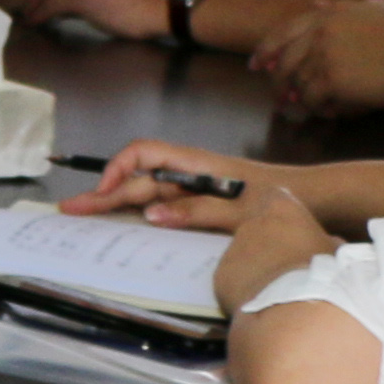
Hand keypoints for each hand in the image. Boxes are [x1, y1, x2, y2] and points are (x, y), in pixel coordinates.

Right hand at [71, 142, 262, 226]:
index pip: (143, 154)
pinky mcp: (199, 208)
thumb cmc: (277, 197)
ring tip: (86, 217)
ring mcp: (192, 192)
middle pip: (137, 180)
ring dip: (116, 206)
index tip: (105, 191)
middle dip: (104, 194)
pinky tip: (126, 229)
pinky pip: (162, 210)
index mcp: (194, 164)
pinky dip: (140, 217)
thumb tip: (150, 215)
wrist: (312, 201)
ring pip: (145, 196)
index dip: (119, 169)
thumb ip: (195, 210)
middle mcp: (188, 174)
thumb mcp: (239, 207)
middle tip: (71, 210)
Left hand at [211, 183, 339, 315]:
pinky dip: (242, 289)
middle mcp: (251, 223)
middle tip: (286, 269)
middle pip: (256, 228)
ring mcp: (231, 249)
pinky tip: (260, 304)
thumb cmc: (324, 275)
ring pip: (241, 256)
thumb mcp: (337, 254)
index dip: (282, 212)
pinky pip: (231, 280)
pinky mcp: (220, 277)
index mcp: (282, 210)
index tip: (291, 227)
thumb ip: (327, 242)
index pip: (276, 197)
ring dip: (254, 268)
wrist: (295, 309)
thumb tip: (328, 243)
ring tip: (274, 292)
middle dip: (267, 244)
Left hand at [250, 0, 383, 113]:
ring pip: (298, 82)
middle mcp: (321, 30)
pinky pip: (313, 99)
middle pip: (284, 60)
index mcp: (331, 13)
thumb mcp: (380, 6)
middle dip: (278, 82)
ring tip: (310, 109)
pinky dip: (319, 109)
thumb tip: (317, 4)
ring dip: (302, 99)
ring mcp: (324, 54)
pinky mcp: (332, 79)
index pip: (285, 31)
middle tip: (279, 100)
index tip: (256, 64)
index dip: (267, 49)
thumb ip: (346, 7)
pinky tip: (330, 113)